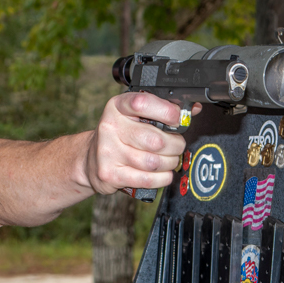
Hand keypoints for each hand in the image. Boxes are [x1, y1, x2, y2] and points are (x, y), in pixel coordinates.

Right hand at [84, 92, 201, 193]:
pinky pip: (148, 179)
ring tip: (169, 159)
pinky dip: (162, 178)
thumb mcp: (134, 116)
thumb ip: (161, 110)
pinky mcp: (110, 174)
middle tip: (177, 145)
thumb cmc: (119, 135)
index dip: (167, 111)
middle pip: (156, 140)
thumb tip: (192, 109)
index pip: (143, 103)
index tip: (178, 118)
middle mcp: (110, 127)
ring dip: (170, 162)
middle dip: (175, 144)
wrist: (90, 159)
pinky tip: (162, 173)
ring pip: (154, 162)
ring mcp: (108, 152)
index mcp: (117, 107)